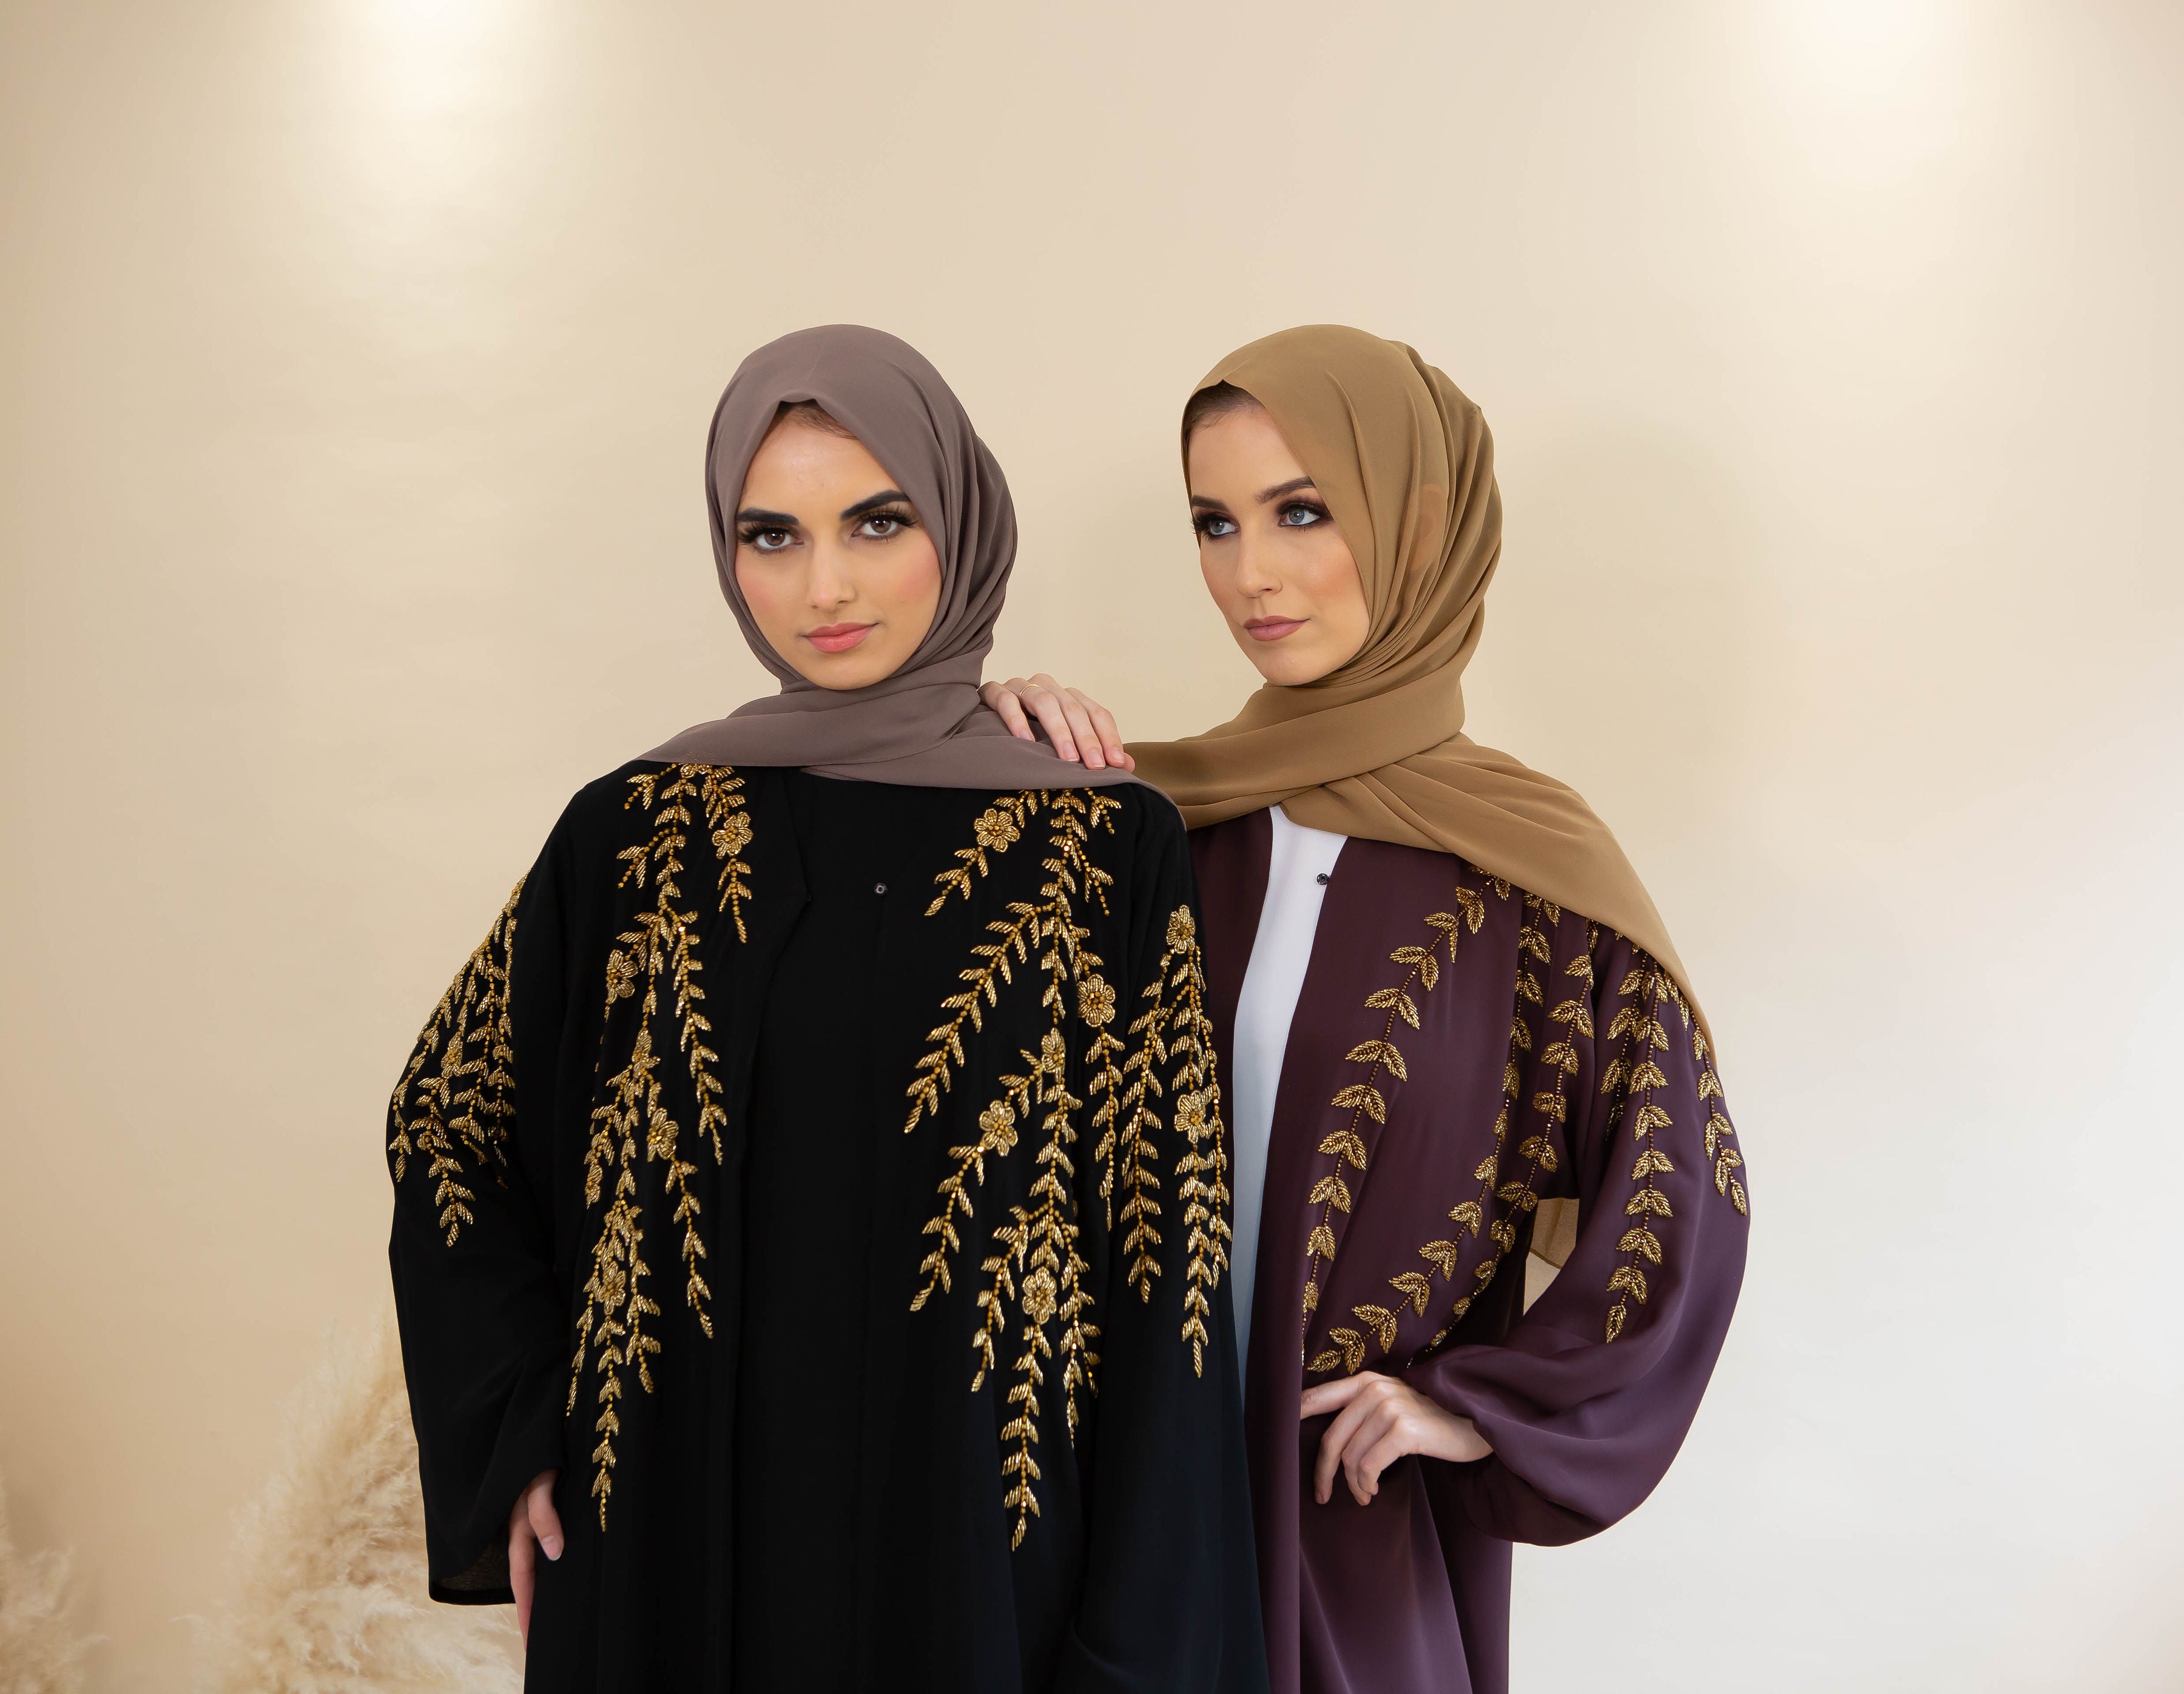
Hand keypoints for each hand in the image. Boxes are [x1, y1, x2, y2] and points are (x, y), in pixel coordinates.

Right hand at [508, 1469, 561, 1642]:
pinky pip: (554, 1547)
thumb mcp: (538, 1483)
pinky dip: (558, 1566)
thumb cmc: (539, 1453)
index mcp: (519, 1529)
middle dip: (535, 1610)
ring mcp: (539, 1522)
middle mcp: (527, 1530)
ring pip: (542, 1565)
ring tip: (559, 1618)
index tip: (531, 1641)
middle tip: (543, 1643)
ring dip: (547, 1590)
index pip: (523, 1581)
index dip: (527, 1611)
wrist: (542, 1426)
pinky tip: (572, 1574)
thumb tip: (554, 1554)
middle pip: (530, 1579)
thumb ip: (543, 1515)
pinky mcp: (554, 1512)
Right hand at [980, 675, 1134, 771]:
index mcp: (1068, 697)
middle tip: (1095, 766)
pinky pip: (1006, 700)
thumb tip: (1127, 767)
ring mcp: (1020, 687)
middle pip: (1074, 708)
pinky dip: (1017, 720)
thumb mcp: (1062, 746)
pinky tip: (1025, 741)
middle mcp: (1048, 687)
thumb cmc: (1027, 736)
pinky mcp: (993, 691)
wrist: (978, 721)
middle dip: (1087, 738)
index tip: (1116, 764)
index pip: (1096, 712)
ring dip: (1059, 731)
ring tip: (1067, 759)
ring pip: (1045, 702)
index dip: (1109, 737)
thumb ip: (1093, 753)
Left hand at [1299, 1373, 1491, 1506]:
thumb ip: (1361, 1413)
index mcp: (1365, 1381)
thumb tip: (1327, 1446)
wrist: (1475, 1423)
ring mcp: (1389, 1407)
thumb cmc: (1430, 1420)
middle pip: (1331, 1438)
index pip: (1317, 1396)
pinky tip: (1373, 1491)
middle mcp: (1374, 1389)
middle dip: (1323, 1472)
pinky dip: (1367, 1484)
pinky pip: (1369, 1467)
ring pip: (1351, 1457)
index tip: (1275, 1441)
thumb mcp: (1393, 1406)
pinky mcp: (1404, 1429)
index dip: (1293, 1416)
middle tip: (1323, 1495)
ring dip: (1353, 1484)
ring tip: (1363, 1495)